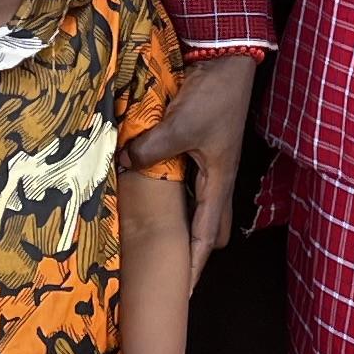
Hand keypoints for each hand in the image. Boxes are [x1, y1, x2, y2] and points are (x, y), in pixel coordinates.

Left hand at [123, 54, 255, 262]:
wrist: (228, 59)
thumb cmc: (214, 96)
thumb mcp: (179, 125)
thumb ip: (150, 150)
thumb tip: (124, 163)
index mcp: (219, 182)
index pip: (205, 236)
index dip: (193, 266)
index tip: (181, 294)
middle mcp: (217, 178)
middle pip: (210, 227)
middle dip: (194, 248)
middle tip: (168, 263)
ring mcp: (211, 162)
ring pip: (200, 204)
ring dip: (183, 219)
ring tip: (155, 234)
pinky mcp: (201, 145)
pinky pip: (188, 181)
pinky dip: (174, 191)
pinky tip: (150, 185)